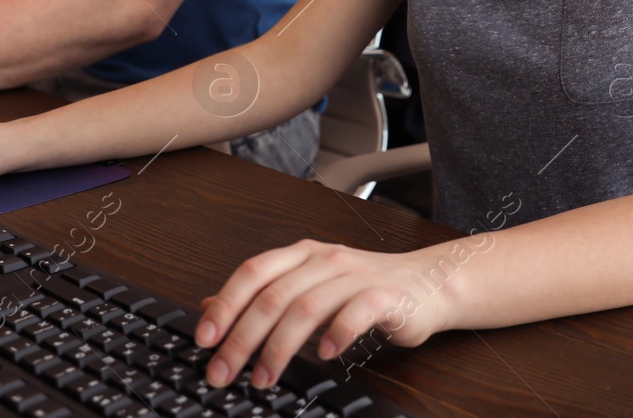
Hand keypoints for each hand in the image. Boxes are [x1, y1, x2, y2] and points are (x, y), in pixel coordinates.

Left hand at [195, 238, 458, 388]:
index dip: (225, 304)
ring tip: (264, 377)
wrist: (428, 285)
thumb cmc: (365, 290)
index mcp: (303, 255)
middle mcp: (326, 259)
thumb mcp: (310, 288)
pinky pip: (356, 312)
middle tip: (223, 372)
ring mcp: (356, 275)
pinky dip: (337, 334)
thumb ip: (264, 296)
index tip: (204, 339)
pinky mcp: (386, 295)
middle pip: (273, 296)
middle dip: (242, 338)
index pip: (253, 272)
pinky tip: (325, 356)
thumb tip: (210, 308)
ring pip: (307, 307)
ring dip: (280, 347)